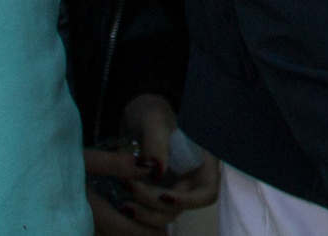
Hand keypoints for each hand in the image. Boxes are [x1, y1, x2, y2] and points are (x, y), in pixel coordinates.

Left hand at [90, 96, 217, 227]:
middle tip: (128, 195)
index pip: (207, 192)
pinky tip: (120, 206)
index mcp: (200, 161)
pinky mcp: (151, 195)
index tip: (163, 195)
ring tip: (122, 203)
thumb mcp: (153, 119)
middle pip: (180, 208)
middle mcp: (188, 180)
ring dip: (142, 215)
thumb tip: (157, 173)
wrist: (132, 117)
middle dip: (154, 207)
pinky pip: (147, 213)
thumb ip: (156, 141)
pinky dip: (135, 215)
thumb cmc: (150, 112)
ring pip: (162, 216)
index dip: (189, 200)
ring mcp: (170, 189)